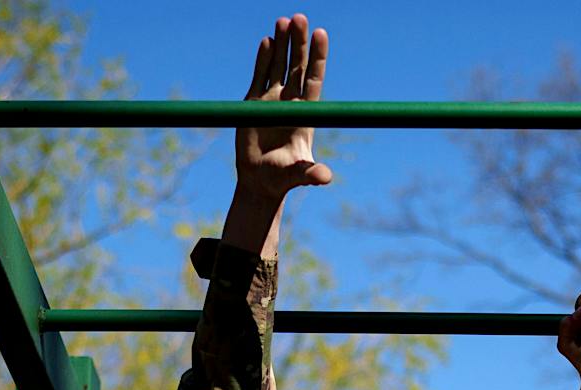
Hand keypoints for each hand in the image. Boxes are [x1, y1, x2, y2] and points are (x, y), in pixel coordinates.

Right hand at [237, 15, 332, 203]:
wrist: (259, 182)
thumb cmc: (281, 179)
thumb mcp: (297, 176)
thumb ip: (310, 174)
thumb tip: (326, 178)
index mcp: (304, 116)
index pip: (313, 80)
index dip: (317, 58)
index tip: (321, 33)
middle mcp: (290, 103)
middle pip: (297, 67)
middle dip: (299, 43)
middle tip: (300, 17)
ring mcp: (272, 100)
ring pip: (279, 66)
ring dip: (282, 44)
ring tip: (283, 20)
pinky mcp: (254, 102)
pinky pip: (260, 74)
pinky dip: (263, 58)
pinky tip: (267, 41)